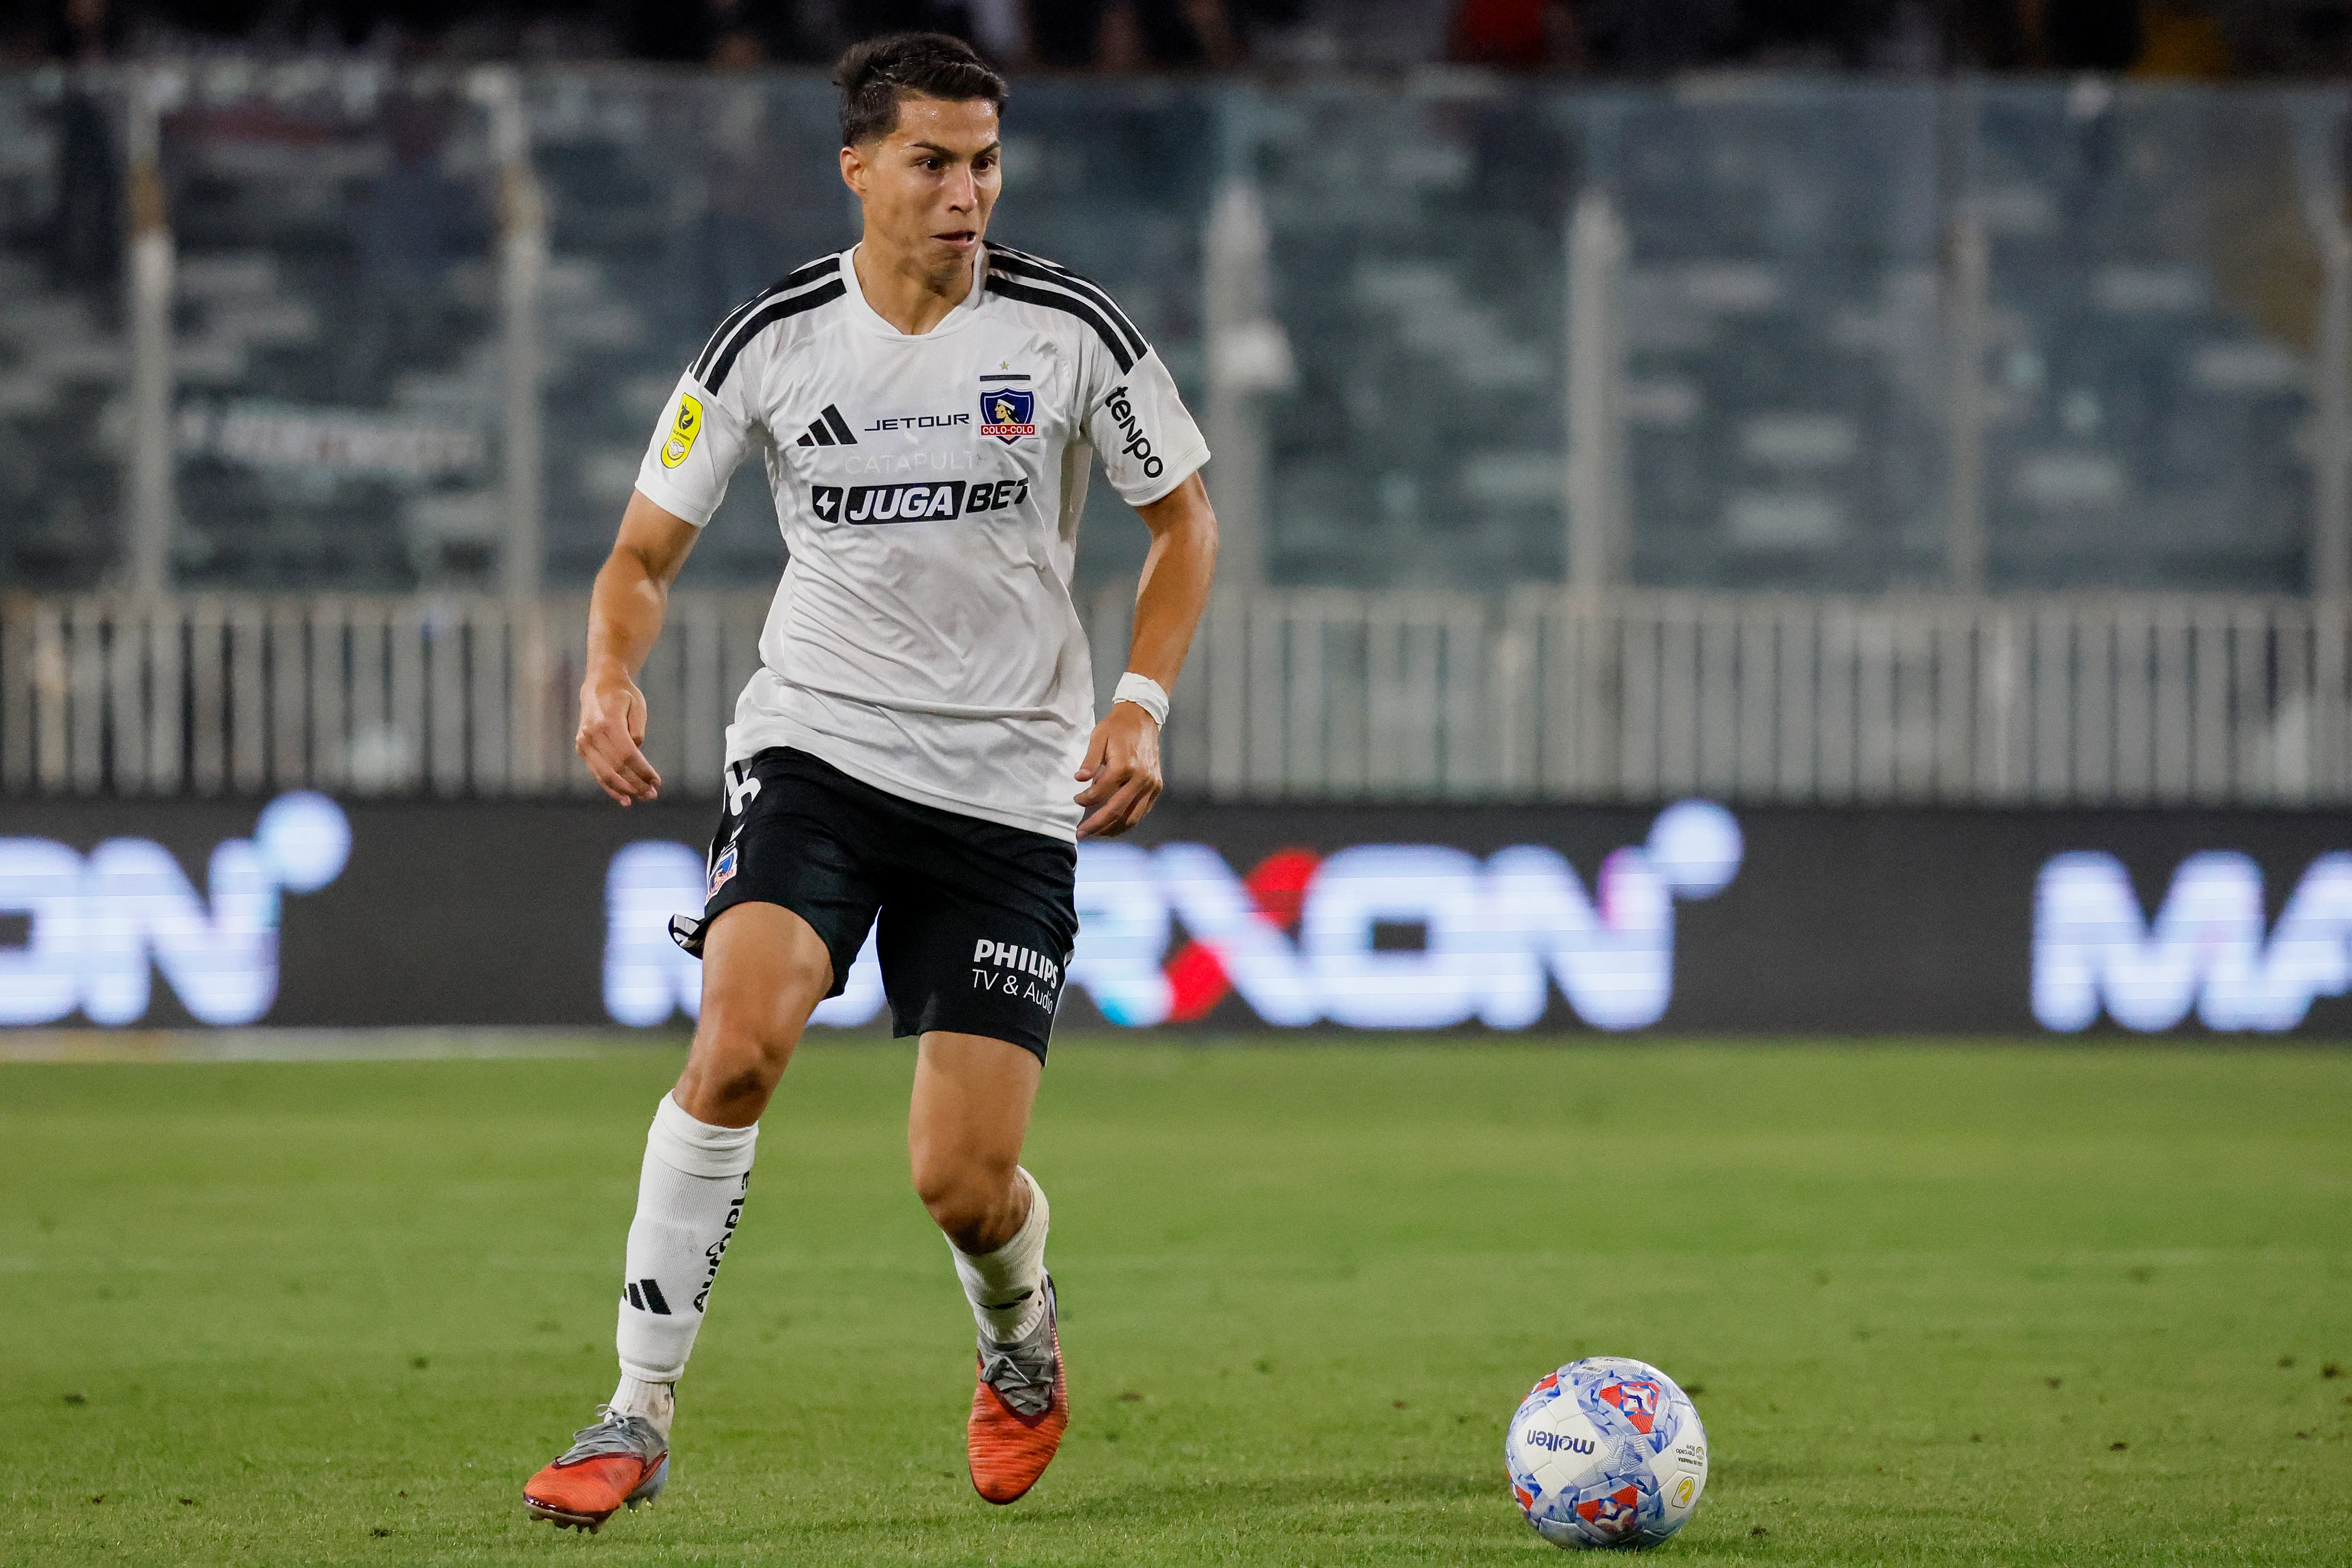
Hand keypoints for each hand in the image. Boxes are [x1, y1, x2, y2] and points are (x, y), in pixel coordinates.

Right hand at [576, 664, 660, 805]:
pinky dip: (610, 787)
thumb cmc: (623, 696)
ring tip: (643, 797)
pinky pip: (597, 773)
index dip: (643, 770)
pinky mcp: (582, 749)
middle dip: (636, 784)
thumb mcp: (637, 706)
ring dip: (625, 790)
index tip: (657, 781)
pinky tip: (624, 798)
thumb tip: (636, 755)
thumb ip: (637, 729)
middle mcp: (592, 734)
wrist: (599, 686)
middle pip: (617, 767)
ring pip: (605, 774)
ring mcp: (584, 742)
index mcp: (608, 722)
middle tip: (653, 795)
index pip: (628, 754)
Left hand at [1073, 702, 1162, 838]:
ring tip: (1096, 833)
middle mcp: (1141, 778)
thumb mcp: (1098, 738)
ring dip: (1112, 829)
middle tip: (1081, 834)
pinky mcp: (1157, 787)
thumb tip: (1079, 780)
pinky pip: (1142, 811)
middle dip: (1096, 825)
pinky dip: (1127, 821)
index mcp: (1125, 765)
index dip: (1085, 801)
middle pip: (1116, 811)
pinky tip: (1114, 824)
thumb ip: (1089, 761)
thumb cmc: (1117, 728)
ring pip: (1132, 817)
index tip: (1075, 800)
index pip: (1100, 793)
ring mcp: (1151, 784)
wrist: (1143, 718)